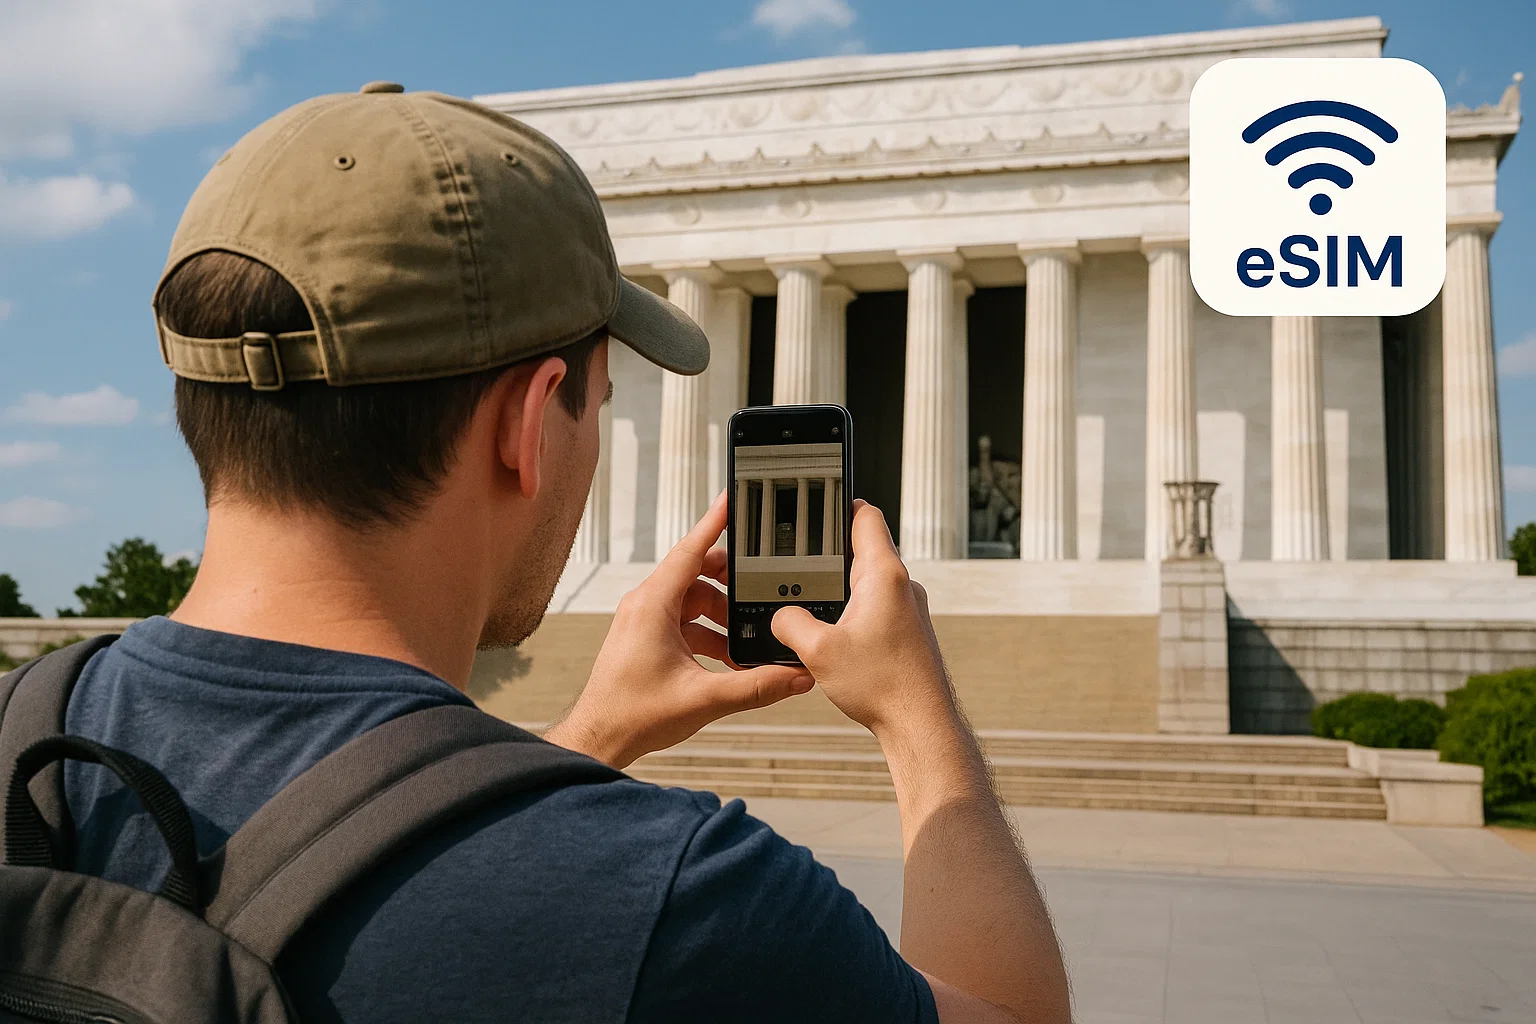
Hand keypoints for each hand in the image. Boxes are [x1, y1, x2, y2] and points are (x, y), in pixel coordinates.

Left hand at [545, 491, 813, 768]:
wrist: (600, 739)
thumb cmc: (632, 715)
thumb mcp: (705, 698)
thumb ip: (756, 687)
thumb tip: (795, 677)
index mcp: (652, 605)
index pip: (690, 549)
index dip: (715, 523)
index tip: (734, 499)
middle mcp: (646, 606)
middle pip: (697, 573)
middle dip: (733, 582)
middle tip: (764, 587)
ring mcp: (645, 621)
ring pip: (694, 600)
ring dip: (724, 616)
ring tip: (750, 638)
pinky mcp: (647, 638)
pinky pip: (686, 622)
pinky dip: (711, 633)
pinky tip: (732, 658)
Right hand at [770, 501, 954, 738]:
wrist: (920, 724)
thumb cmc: (883, 686)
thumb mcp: (818, 651)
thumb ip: (790, 623)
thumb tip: (779, 617)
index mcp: (884, 575)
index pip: (865, 516)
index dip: (839, 504)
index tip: (817, 502)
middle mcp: (903, 586)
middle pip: (864, 548)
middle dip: (831, 552)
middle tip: (800, 557)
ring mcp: (910, 609)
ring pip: (869, 581)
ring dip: (843, 586)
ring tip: (814, 599)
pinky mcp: (909, 631)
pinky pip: (877, 607)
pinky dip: (855, 612)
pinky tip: (836, 634)